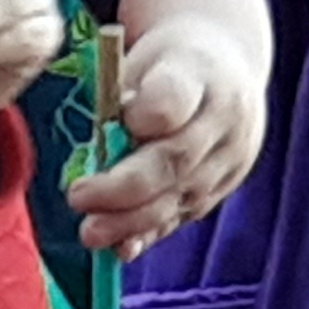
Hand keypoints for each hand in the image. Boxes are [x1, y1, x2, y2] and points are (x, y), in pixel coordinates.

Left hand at [64, 0, 274, 259]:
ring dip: (131, 221)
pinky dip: (150, 233)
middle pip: (175, 159)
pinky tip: (121, 248)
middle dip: (123, 188)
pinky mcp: (224, 187)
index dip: (142, 116)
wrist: (230, 67)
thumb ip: (121, 97)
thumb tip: (103, 145)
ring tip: (90, 233)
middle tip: (77, 197)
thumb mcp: (145, 61)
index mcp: (201, 72)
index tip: (116, 117)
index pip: (172, 99)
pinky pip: (184, 215)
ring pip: (180, 197)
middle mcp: (226, 118)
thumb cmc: (169, 65)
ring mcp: (231, 157)